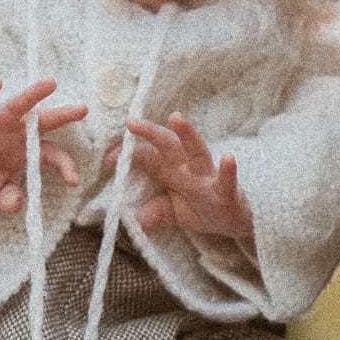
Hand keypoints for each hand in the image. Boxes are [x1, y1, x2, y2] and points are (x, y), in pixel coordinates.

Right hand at [0, 78, 86, 212]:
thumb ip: (6, 200)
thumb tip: (17, 203)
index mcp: (22, 153)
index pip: (50, 154)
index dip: (64, 166)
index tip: (73, 182)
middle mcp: (11, 136)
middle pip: (41, 123)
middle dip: (62, 116)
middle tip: (84, 108)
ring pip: (14, 109)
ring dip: (32, 96)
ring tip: (50, 84)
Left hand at [116, 113, 251, 241]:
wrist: (233, 221)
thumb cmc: (201, 208)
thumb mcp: (173, 213)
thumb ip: (156, 213)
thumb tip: (138, 218)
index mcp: (171, 170)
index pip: (146, 158)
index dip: (127, 156)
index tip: (105, 157)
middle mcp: (188, 167)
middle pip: (167, 145)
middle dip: (151, 133)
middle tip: (132, 122)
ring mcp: (207, 177)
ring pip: (197, 151)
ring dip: (187, 135)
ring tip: (176, 118)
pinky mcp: (226, 191)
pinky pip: (226, 180)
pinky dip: (228, 170)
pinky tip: (229, 157)